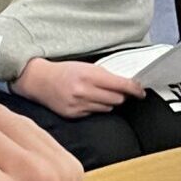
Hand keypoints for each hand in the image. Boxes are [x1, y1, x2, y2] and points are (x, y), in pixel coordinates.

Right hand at [15, 58, 141, 116]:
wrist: (39, 80)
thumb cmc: (64, 71)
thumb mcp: (85, 66)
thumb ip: (104, 75)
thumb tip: (126, 85)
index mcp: (88, 75)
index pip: (120, 85)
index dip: (134, 89)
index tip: (141, 92)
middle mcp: (84, 91)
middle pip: (117, 99)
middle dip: (120, 95)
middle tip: (116, 90)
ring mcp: (78, 105)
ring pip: (107, 107)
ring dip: (108, 102)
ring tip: (97, 94)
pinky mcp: (73, 114)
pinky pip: (94, 113)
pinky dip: (95, 107)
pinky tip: (86, 100)